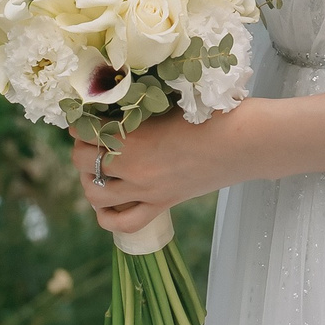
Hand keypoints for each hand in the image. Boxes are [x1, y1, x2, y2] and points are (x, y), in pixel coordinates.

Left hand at [73, 109, 249, 235]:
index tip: (85, 116)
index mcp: (133, 136)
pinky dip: (108, 217)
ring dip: (89, 180)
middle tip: (92, 138)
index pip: (83, 132)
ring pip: (94, 195)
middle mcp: (134, 167)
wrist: (245, 141)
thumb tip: (111, 102)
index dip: (79, 122)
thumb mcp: (167, 101)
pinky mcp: (163, 205)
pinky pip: (123, 224)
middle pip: (81, 163)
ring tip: (98, 168)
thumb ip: (137, 105)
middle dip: (81, 148)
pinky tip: (110, 203)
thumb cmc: (211, 111)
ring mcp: (147, 191)